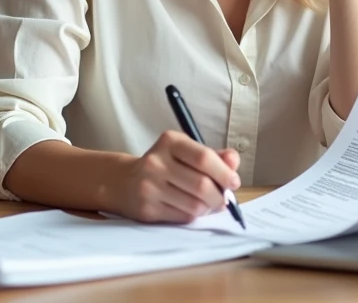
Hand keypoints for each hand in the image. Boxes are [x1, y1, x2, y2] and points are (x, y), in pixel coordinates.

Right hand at [115, 131, 240, 223]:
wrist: (124, 182)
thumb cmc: (165, 165)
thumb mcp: (186, 152)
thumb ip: (213, 156)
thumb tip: (233, 161)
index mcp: (170, 142)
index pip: (203, 157)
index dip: (224, 173)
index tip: (234, 182)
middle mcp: (156, 162)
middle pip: (201, 184)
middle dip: (220, 195)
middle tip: (224, 198)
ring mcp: (149, 187)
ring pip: (194, 204)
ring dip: (209, 207)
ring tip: (209, 203)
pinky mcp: (147, 209)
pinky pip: (183, 216)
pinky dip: (195, 215)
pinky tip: (192, 208)